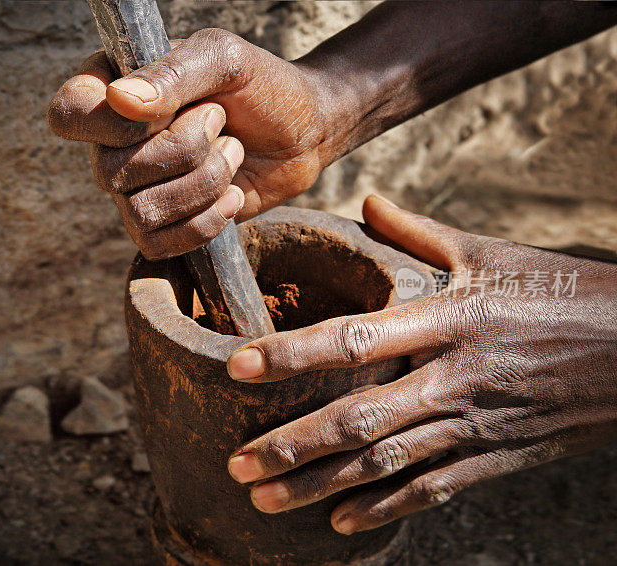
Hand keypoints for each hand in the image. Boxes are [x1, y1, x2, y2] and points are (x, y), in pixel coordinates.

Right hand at [47, 29, 333, 258]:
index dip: (111, 125)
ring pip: (140, 212)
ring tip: (232, 153)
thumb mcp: (224, 60)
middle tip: (221, 121)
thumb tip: (119, 101)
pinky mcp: (162, 226)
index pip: (68, 114)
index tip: (165, 111)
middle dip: (184, 150)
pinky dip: (205, 223)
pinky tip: (232, 196)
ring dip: (204, 183)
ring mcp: (135, 189)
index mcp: (112, 90)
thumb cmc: (260, 86)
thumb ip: (173, 74)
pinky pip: (158, 244)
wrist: (302, 133)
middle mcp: (113, 144)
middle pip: (109, 172)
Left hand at [224, 195, 616, 534]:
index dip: (292, 354)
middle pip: (360, 419)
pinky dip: (383, 508)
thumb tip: (367, 203)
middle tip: (237, 464)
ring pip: (386, 464)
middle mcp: (453, 378)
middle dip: (293, 445)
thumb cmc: (559, 290)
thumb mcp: (491, 253)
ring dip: (321, 486)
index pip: (355, 338)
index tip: (237, 367)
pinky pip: (432, 489)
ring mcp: (474, 424)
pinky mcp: (495, 457)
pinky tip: (338, 522)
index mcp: (447, 319)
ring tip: (263, 500)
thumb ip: (419, 232)